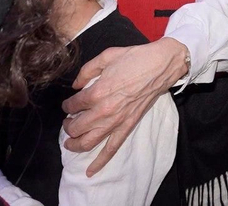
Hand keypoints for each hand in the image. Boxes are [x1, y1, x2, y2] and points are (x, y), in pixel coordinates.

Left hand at [62, 38, 190, 174]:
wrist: (161, 65)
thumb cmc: (135, 58)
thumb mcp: (106, 56)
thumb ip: (86, 70)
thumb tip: (75, 85)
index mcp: (97, 92)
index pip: (72, 105)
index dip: (67, 105)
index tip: (69, 104)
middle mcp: (104, 111)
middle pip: (76, 127)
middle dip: (68, 126)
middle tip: (68, 121)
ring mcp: (116, 121)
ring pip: (88, 142)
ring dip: (75, 145)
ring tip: (69, 143)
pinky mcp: (127, 127)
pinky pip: (112, 149)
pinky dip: (100, 162)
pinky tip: (90, 171)